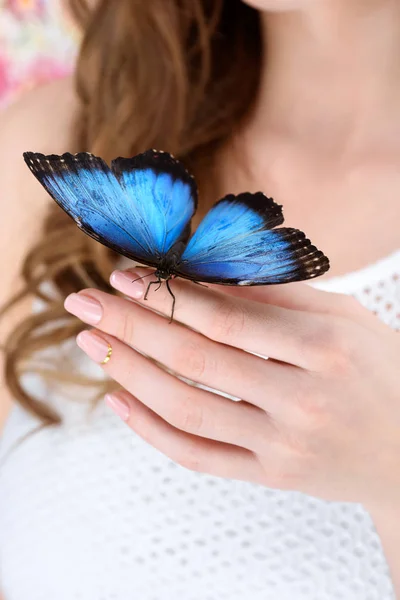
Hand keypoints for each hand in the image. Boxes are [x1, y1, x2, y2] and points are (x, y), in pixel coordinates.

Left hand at [64, 268, 399, 509]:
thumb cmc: (380, 369)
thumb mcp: (343, 317)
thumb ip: (276, 297)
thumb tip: (204, 278)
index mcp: (324, 347)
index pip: (225, 318)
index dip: (167, 295)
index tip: (123, 276)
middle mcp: (302, 400)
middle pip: (194, 359)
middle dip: (131, 326)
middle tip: (85, 302)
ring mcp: (284, 446)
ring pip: (187, 409)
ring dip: (130, 372)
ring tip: (92, 343)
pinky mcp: (272, 476)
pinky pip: (199, 456)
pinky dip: (152, 430)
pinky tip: (118, 401)